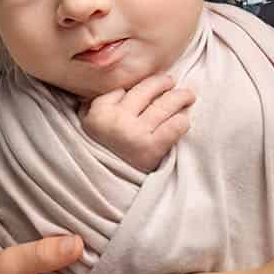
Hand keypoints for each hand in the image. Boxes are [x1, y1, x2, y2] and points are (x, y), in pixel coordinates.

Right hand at [81, 74, 195, 171]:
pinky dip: (181, 121)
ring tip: (188, 95)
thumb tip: (120, 86)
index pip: (124, 87)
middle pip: (146, 91)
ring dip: (180, 97)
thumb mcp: (86, 125)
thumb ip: (98, 103)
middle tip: (172, 82)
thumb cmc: (97, 154)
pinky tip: (184, 119)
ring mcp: (135, 134)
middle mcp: (117, 119)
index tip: (149, 82)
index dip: (140, 83)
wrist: (102, 192)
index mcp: (99, 112)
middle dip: (163, 83)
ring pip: (163, 106)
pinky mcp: (151, 149)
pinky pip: (172, 127)